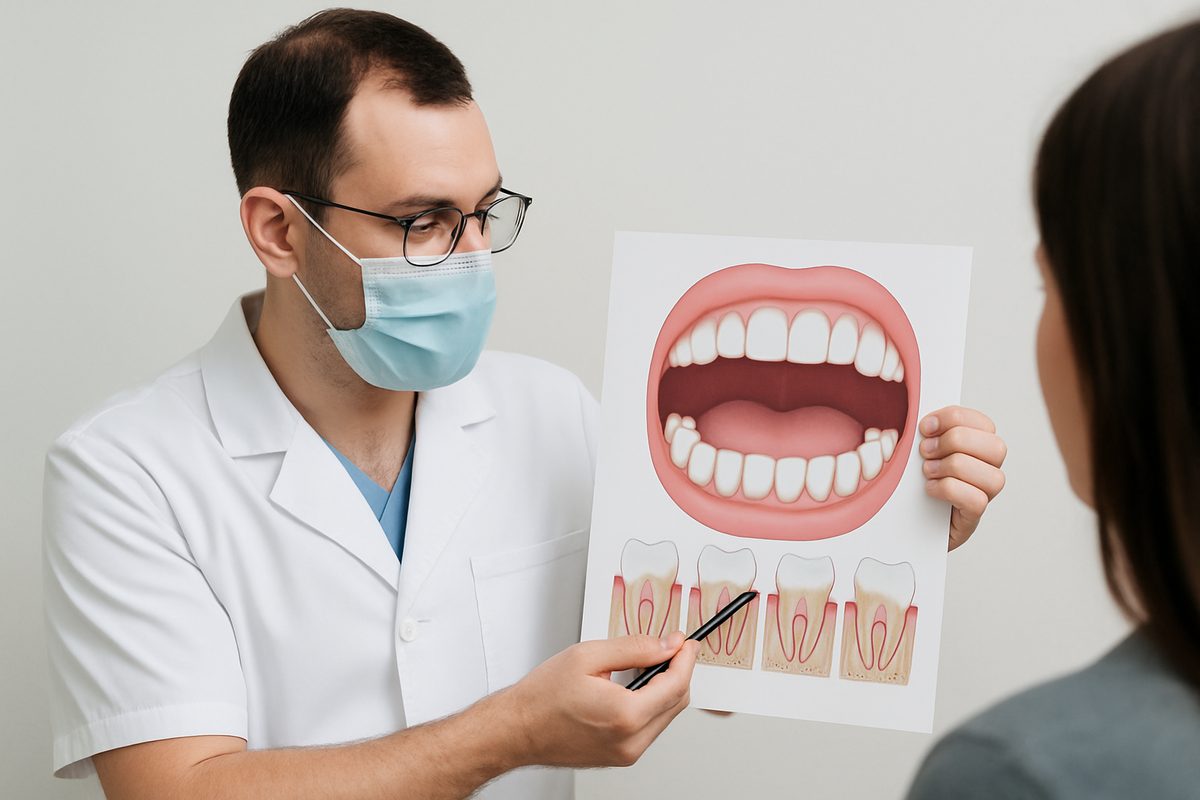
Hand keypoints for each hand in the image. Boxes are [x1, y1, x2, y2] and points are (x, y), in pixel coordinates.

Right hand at [501, 632, 698, 768]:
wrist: (518, 729)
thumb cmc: (543, 696)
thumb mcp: (588, 656)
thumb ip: (635, 648)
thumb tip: (666, 646)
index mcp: (625, 715)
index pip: (676, 686)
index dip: (685, 659)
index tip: (685, 643)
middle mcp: (631, 741)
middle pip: (677, 703)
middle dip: (678, 672)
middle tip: (670, 648)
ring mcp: (627, 754)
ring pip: (665, 717)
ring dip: (665, 689)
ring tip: (646, 666)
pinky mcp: (621, 758)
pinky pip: (649, 728)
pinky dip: (650, 705)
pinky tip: (634, 689)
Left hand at [919, 406, 1006, 550]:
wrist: (903, 524)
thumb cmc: (911, 484)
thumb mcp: (915, 453)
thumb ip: (924, 434)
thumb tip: (923, 419)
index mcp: (975, 448)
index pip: (984, 424)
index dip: (955, 418)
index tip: (926, 426)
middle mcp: (986, 471)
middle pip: (996, 447)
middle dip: (956, 441)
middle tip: (926, 450)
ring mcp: (982, 497)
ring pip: (992, 476)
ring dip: (953, 467)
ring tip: (928, 471)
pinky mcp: (971, 519)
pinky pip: (977, 501)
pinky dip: (949, 490)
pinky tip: (930, 489)